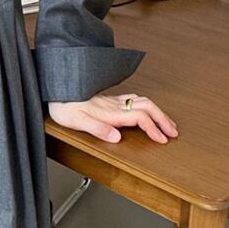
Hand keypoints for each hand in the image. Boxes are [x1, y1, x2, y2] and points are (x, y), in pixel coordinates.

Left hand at [47, 93, 178, 144]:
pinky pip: (133, 99)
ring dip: (158, 111)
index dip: (154, 128)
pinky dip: (147, 105)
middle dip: (164, 119)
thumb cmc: (62, 106)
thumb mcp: (76, 121)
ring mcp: (111, 101)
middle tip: (174, 132)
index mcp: (109, 112)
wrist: (54, 89)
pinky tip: (146, 108)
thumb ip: (98, 129)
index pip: (140, 117)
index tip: (163, 139)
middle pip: (147, 107)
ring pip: (143, 101)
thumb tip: (117, 137)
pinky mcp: (107, 99)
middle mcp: (113, 105)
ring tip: (167, 122)